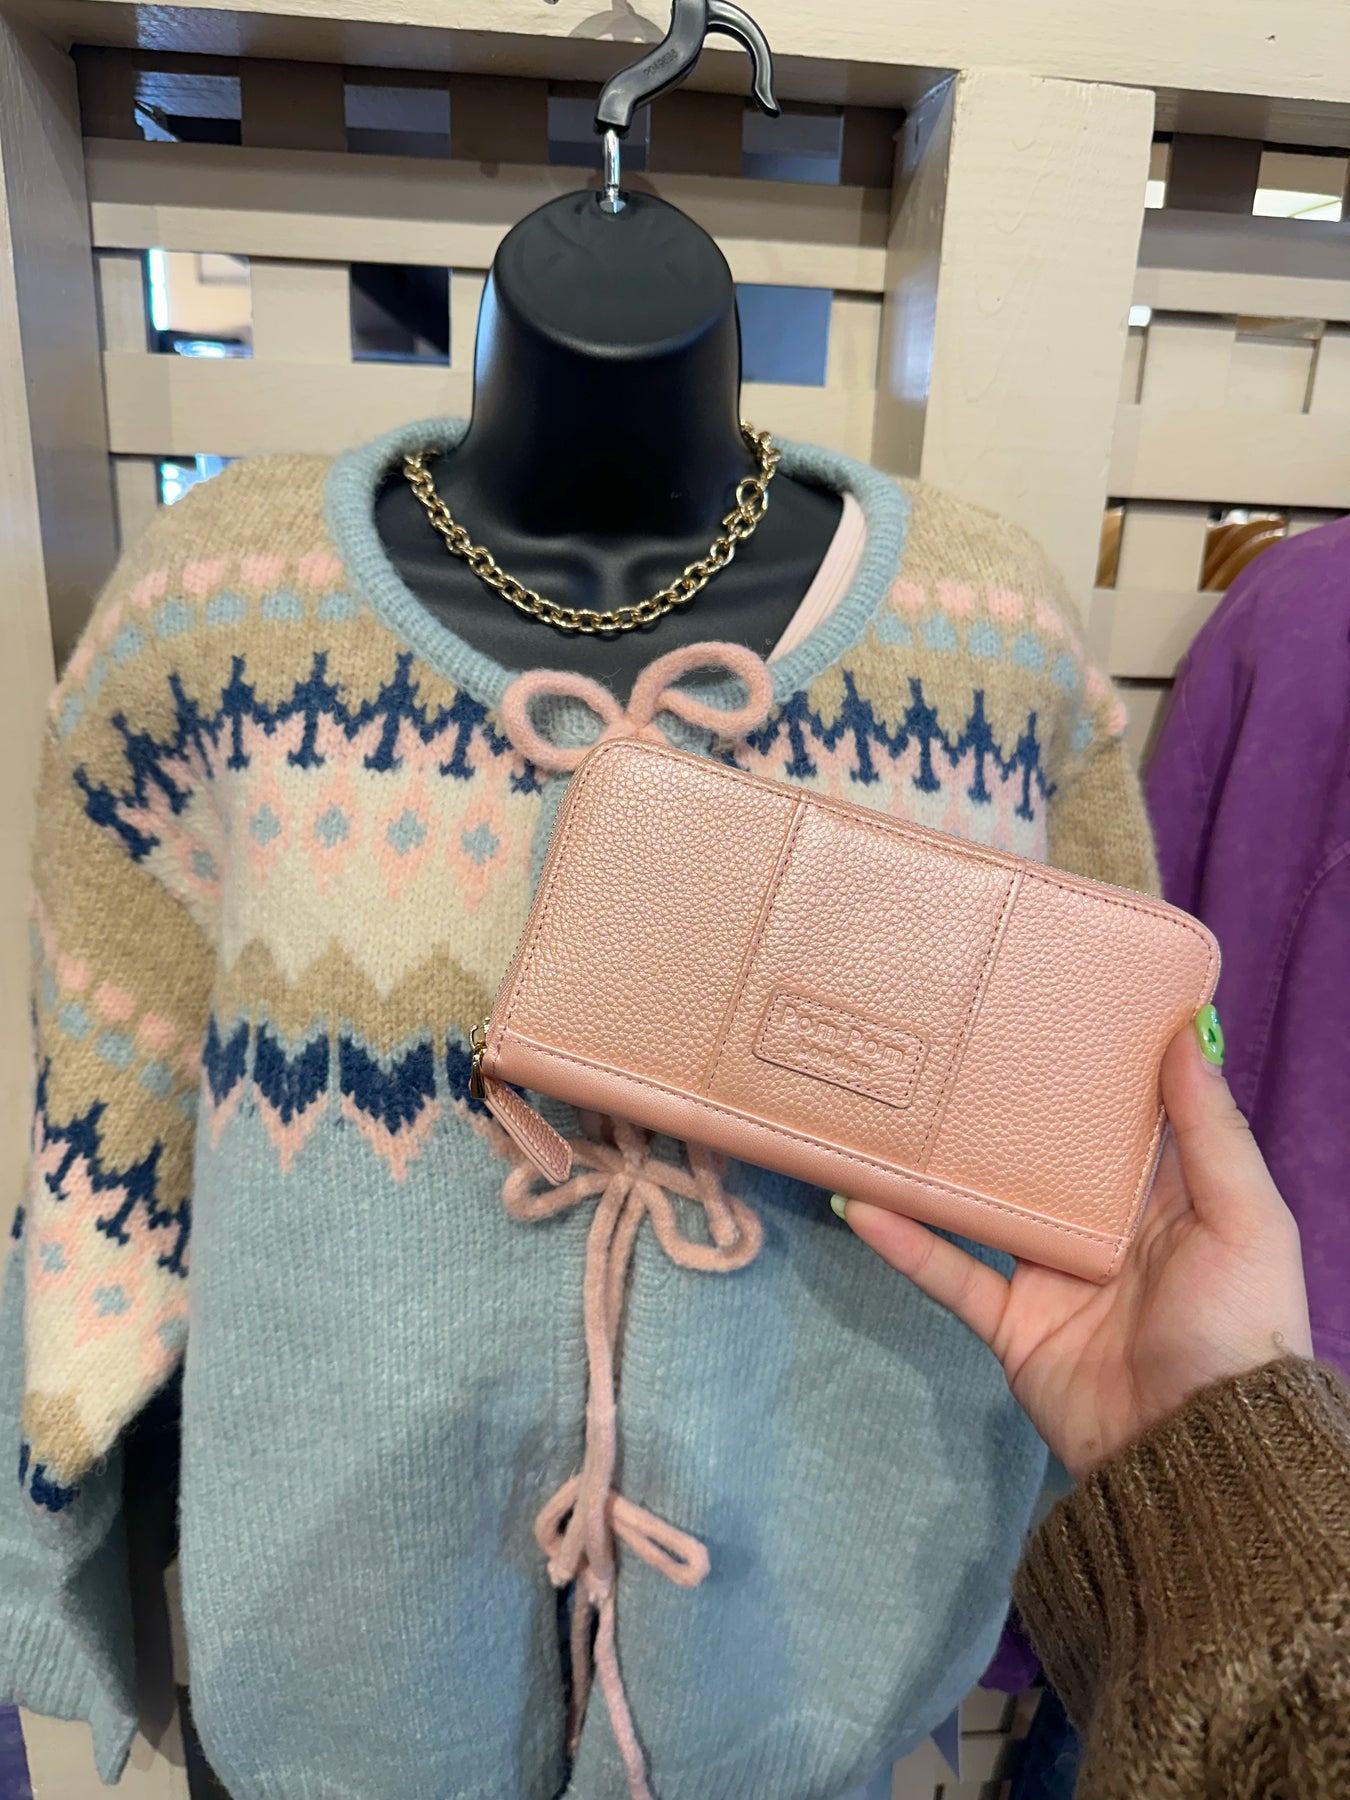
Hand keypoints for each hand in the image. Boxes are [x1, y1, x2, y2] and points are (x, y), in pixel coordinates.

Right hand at [834, 1013, 1312, 1477]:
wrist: (1200, 1455)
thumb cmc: (1240, 1327)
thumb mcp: (1247, 1220)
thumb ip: (1212, 1132)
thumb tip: (1187, 1034)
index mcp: (1161, 1198)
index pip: (1117, 1118)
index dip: (1088, 1065)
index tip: (1046, 1000)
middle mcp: (1100, 1229)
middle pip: (1040, 1157)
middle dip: (1001, 1107)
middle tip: (949, 1039)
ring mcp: (1050, 1277)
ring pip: (982, 1208)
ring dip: (935, 1170)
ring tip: (885, 1114)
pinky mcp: (1011, 1324)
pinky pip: (950, 1274)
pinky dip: (906, 1242)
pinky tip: (862, 1202)